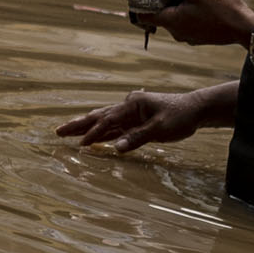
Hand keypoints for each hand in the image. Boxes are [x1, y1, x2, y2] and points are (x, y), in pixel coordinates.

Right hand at [57, 87, 213, 152]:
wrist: (196, 110)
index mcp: (132, 104)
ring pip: (103, 120)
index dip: (93, 133)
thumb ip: (137, 138)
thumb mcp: (161, 129)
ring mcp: (131, 113)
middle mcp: (128, 106)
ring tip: (67, 132)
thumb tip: (116, 148)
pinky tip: (91, 138)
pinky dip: (101, 132)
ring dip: (86, 127)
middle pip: (98, 116)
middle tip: (57, 131)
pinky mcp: (135, 121)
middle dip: (78, 124)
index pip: (108, 120)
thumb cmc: (180, 116)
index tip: (80, 145)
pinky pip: (114, 127)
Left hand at [130, 0, 253, 48]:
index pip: (143, 15)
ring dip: (175, 1)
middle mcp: (177, 32)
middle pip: (159, 14)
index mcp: (172, 22)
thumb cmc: (222, 8)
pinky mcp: (201, 35)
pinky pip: (186, 20)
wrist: (246, 28)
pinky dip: (186, 8)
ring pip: (174, 16)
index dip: (138, 0)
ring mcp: (189, 36)